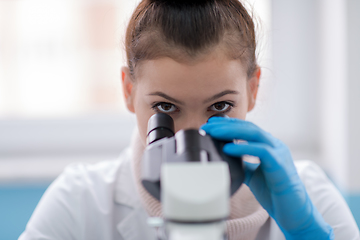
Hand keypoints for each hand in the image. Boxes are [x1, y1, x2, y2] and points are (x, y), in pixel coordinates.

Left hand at [201, 117, 333, 239]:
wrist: (293, 212)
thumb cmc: (274, 192)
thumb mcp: (252, 174)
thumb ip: (242, 163)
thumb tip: (223, 158)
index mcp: (268, 145)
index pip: (246, 128)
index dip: (228, 124)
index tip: (210, 123)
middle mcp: (274, 145)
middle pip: (248, 127)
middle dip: (226, 125)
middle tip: (207, 126)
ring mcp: (279, 153)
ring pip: (254, 134)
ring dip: (231, 131)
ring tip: (214, 132)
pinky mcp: (280, 165)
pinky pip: (261, 151)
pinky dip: (243, 149)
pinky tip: (228, 148)